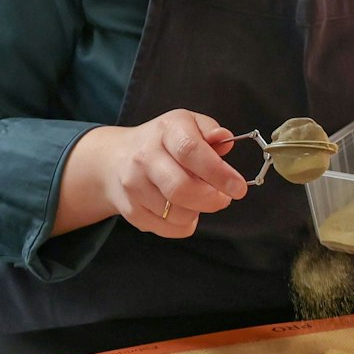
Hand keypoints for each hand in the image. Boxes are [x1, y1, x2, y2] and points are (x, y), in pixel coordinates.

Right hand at [55, 110, 247, 238]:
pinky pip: (168, 228)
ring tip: (196, 198)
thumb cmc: (163, 142)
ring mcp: (134, 185)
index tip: (239, 188)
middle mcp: (145, 156)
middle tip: (222, 198)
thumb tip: (225, 138)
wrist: (114, 159)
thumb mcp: (188, 124)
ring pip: (177, 213)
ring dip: (197, 211)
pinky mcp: (130, 209)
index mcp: (166, 130)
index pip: (192, 151)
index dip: (219, 173)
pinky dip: (183, 224)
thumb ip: (210, 131)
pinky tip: (180, 208)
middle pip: (182, 189)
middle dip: (211, 200)